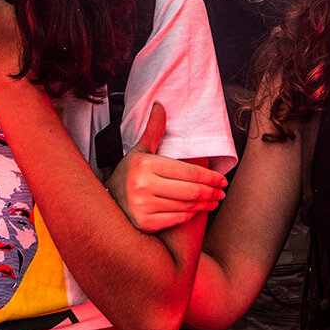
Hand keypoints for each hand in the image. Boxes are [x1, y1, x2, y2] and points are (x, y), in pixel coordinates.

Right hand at [106, 100, 227, 232]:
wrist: (106, 202)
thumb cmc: (130, 173)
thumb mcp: (140, 151)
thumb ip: (154, 130)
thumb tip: (160, 105)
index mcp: (145, 164)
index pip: (189, 172)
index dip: (210, 177)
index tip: (222, 179)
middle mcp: (143, 186)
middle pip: (191, 190)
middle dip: (211, 192)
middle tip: (222, 192)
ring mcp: (143, 207)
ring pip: (186, 206)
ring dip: (205, 204)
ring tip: (215, 201)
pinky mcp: (145, 224)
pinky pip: (177, 219)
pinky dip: (190, 215)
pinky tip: (197, 210)